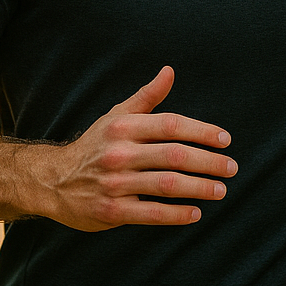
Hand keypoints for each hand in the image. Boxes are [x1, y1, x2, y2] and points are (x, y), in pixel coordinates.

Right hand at [32, 66, 235, 231]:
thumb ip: (147, 96)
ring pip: (167, 185)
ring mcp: (115, 183)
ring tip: (220, 190)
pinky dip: (176, 214)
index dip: (201, 131)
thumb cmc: (94, 146)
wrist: (53, 180)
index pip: (171, 125)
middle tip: (232, 168)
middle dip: (209, 162)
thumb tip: (169, 71)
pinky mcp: (111, 211)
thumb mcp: (116, 116)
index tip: (225, 140)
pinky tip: (196, 213)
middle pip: (174, 155)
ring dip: (199, 188)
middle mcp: (120, 153)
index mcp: (124, 127)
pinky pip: (151, 213)